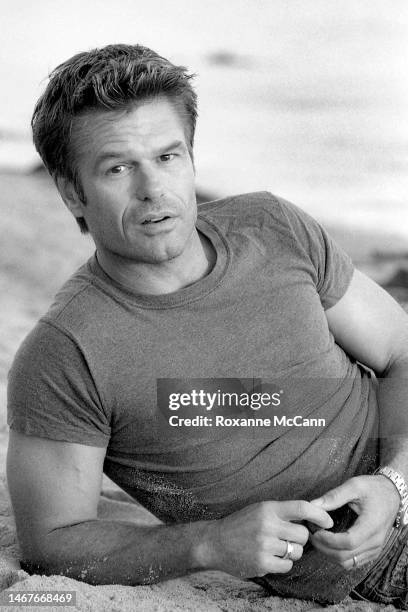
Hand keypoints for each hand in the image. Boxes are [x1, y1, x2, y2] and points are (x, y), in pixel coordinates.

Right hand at [195, 500, 332, 577]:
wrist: (214, 542)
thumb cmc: (240, 524)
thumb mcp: (259, 510)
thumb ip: (281, 513)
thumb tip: (310, 517)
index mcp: (268, 508)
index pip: (301, 507)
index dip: (319, 514)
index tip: (328, 521)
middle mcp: (267, 524)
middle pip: (302, 534)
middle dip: (299, 538)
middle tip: (287, 539)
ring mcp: (264, 545)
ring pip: (296, 551)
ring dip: (291, 552)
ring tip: (275, 549)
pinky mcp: (262, 563)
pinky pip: (287, 565)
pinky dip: (282, 564)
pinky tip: (270, 558)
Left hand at [309, 475, 399, 569]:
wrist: (392, 494)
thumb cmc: (374, 488)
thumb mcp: (354, 485)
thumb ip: (334, 496)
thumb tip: (313, 505)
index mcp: (372, 525)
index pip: (348, 542)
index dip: (328, 540)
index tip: (314, 529)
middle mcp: (375, 542)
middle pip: (345, 556)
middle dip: (323, 547)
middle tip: (311, 533)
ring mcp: (374, 549)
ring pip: (347, 563)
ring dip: (329, 554)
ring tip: (318, 537)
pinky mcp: (372, 552)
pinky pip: (352, 562)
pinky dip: (337, 556)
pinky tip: (329, 543)